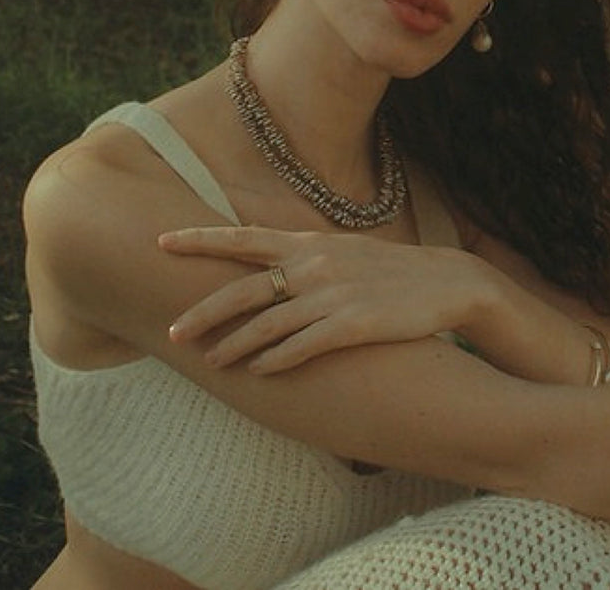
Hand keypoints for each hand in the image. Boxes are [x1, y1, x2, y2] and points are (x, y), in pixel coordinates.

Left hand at [159, 225, 486, 372]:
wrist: (446, 283)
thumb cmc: (389, 271)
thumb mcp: (343, 251)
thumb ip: (304, 256)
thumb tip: (266, 264)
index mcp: (309, 242)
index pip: (244, 238)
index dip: (202, 239)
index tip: (163, 241)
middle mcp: (315, 264)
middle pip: (245, 288)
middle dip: (205, 312)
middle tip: (173, 332)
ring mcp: (333, 294)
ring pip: (268, 323)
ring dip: (234, 345)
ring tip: (210, 362)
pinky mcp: (353, 324)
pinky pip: (303, 346)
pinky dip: (276, 360)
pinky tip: (257, 372)